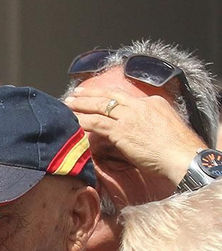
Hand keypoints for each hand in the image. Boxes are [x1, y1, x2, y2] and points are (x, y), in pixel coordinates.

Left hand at [64, 77, 206, 183]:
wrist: (183, 156)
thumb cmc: (177, 149)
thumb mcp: (165, 127)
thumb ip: (148, 124)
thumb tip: (135, 131)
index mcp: (153, 103)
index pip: (125, 96)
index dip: (108, 95)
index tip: (96, 94)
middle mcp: (141, 106)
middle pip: (110, 96)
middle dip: (90, 94)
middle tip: (75, 94)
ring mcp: (130, 117)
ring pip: (100, 107)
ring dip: (81, 105)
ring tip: (67, 105)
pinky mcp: (122, 131)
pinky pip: (97, 123)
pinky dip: (82, 121)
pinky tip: (72, 122)